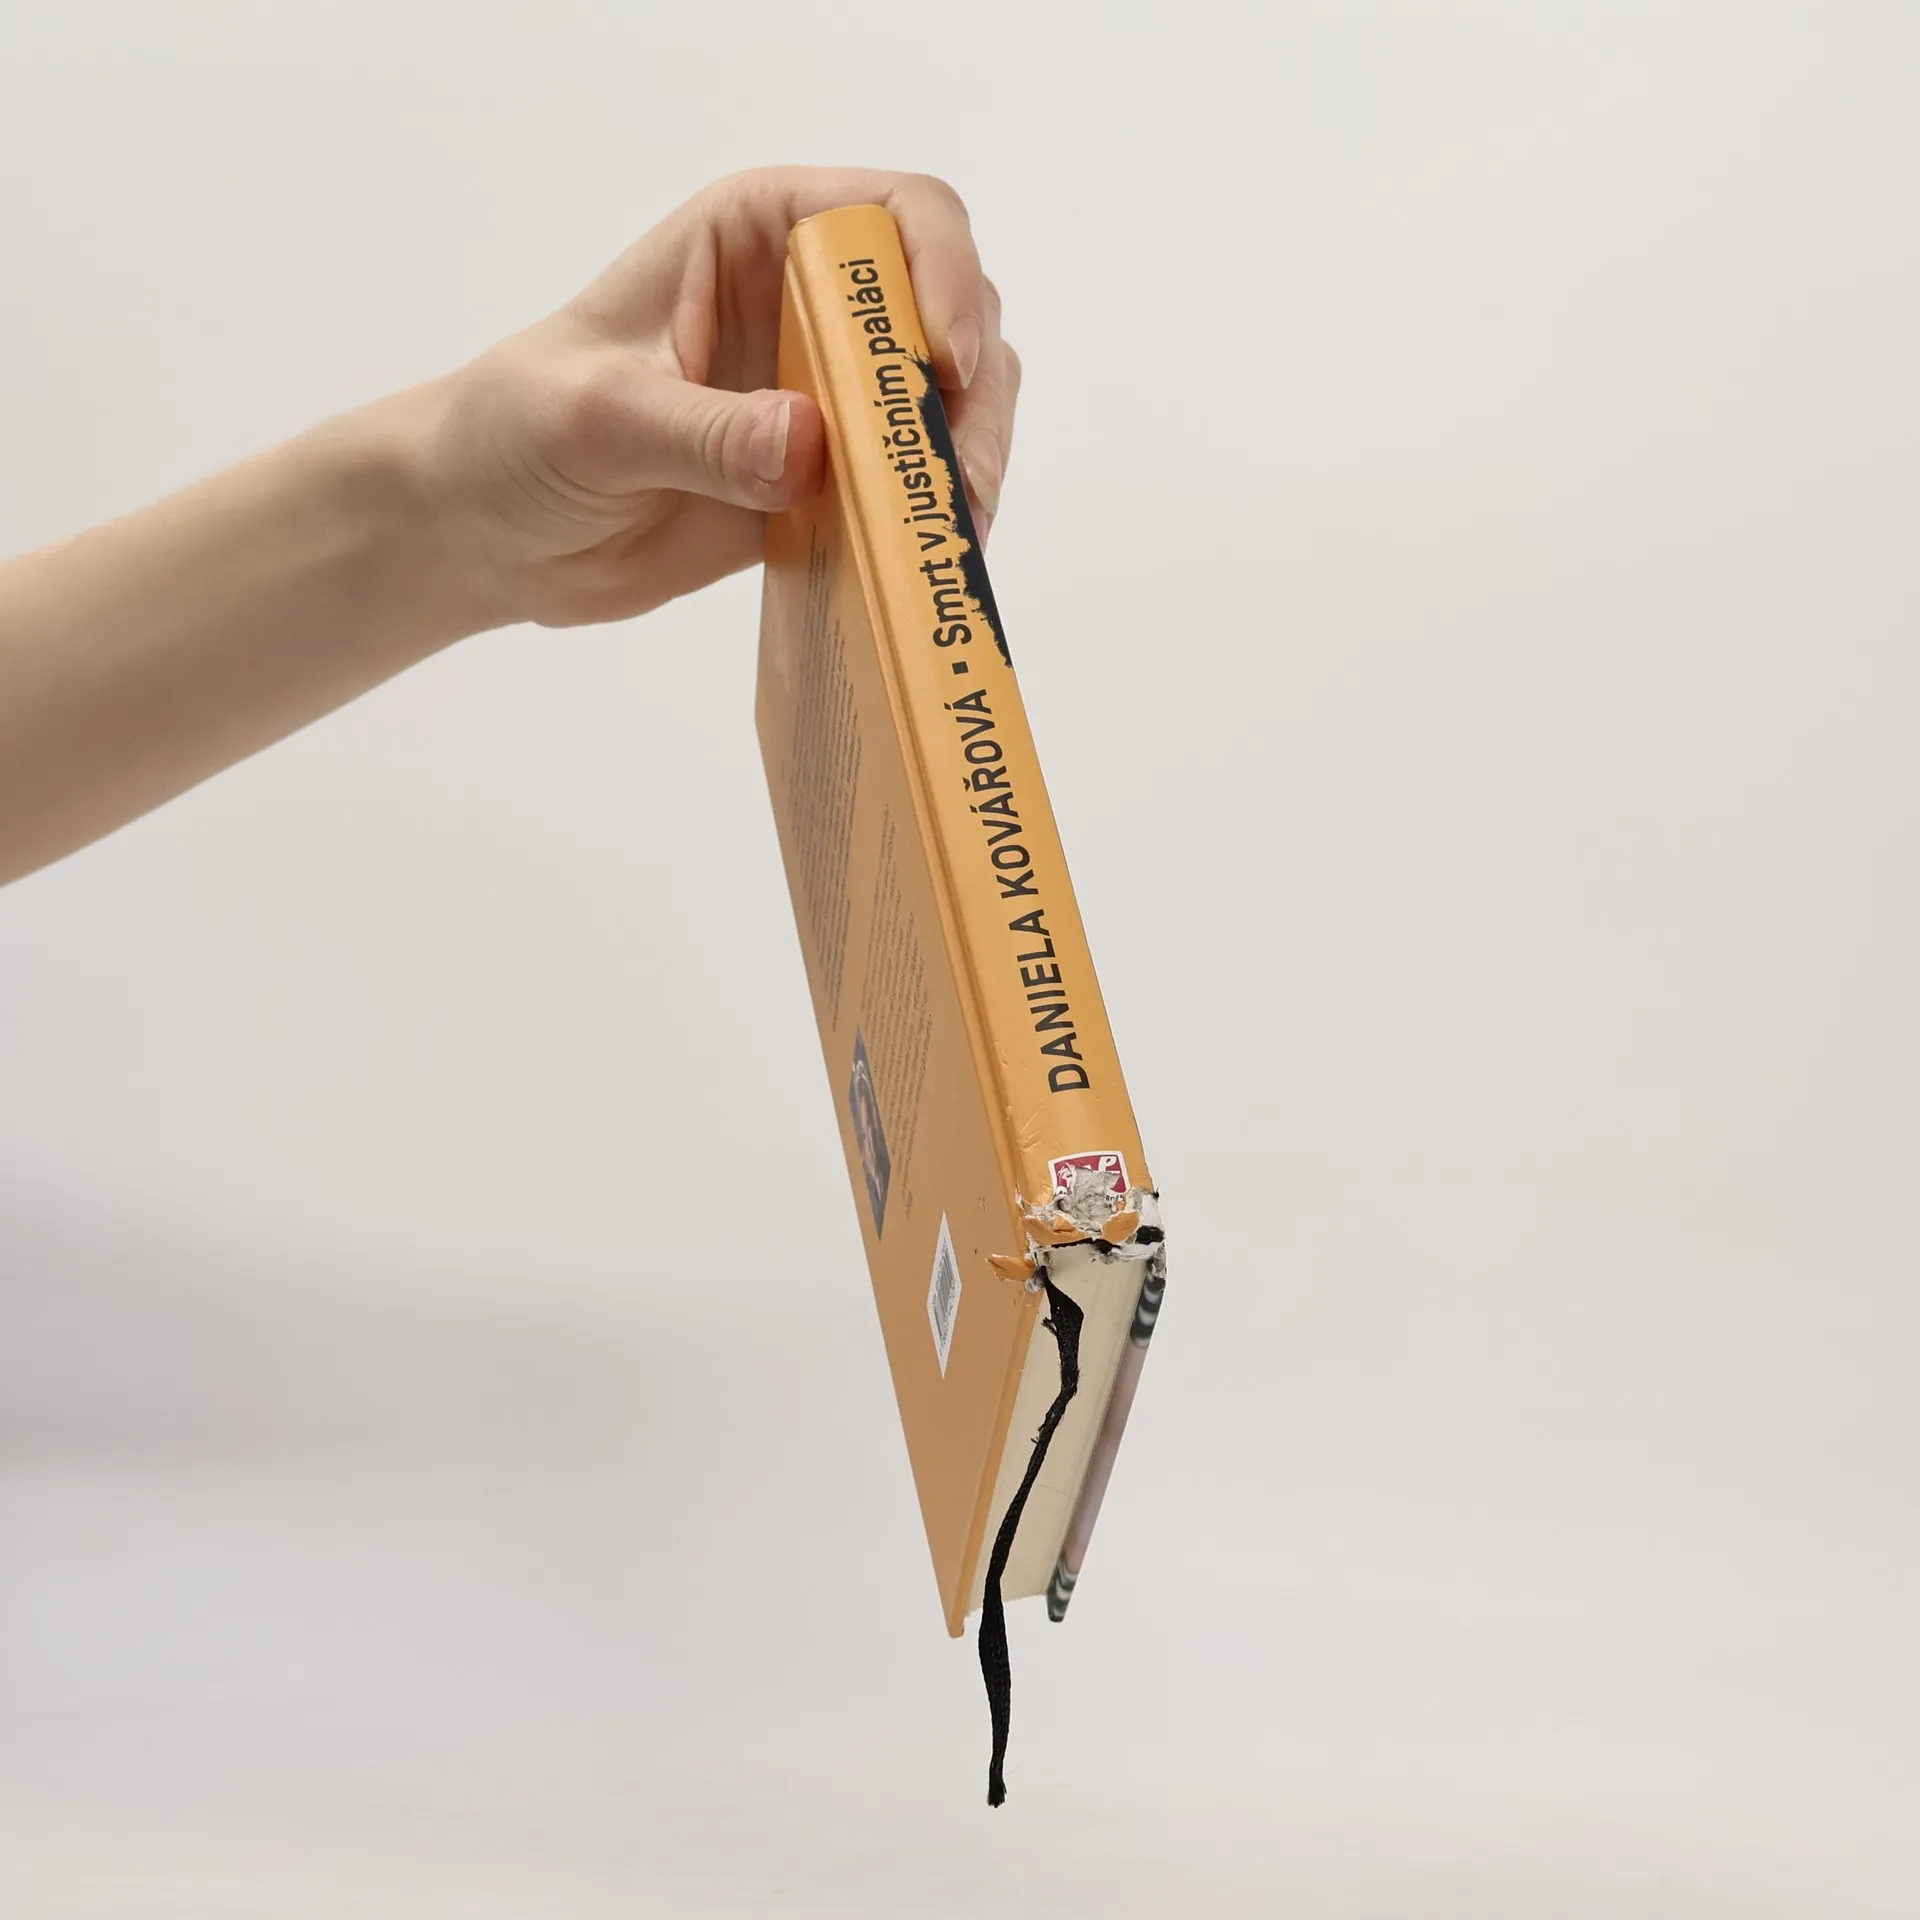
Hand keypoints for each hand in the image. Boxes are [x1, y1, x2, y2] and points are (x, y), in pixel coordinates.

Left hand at [425, 167, 1021, 630]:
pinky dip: (932, 526)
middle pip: (948, 317)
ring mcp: (824, 402)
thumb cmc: (515, 432)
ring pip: (947, 410)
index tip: (944, 364)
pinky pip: (908, 496)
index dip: (943, 277)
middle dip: (973, 397)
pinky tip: (929, 565)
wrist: (485, 531)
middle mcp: (809, 308)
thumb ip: (703, 432)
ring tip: (953, 535)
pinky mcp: (824, 487)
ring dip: (967, 466)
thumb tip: (812, 447)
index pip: (895, 217)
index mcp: (758, 237)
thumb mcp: (597, 417)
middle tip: (960, 486)